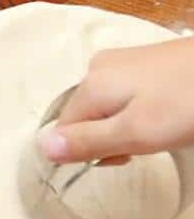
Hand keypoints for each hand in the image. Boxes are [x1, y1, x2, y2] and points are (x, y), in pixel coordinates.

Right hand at [39, 37, 193, 163]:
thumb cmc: (188, 104)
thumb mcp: (137, 133)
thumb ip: (88, 142)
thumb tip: (39, 148)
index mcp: (91, 84)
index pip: (65, 130)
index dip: (90, 151)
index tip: (125, 159)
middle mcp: (99, 67)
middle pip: (87, 116)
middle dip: (110, 138)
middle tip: (148, 146)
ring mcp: (125, 60)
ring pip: (110, 106)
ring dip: (129, 126)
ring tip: (164, 130)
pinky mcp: (150, 60)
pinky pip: (129, 93)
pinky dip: (144, 110)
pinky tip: (170, 112)